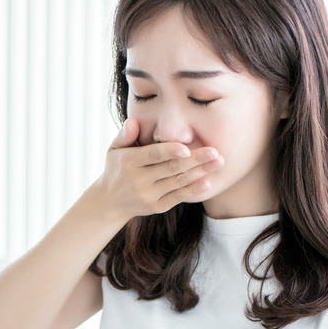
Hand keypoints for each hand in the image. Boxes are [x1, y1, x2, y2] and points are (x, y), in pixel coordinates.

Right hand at [92, 117, 223, 221]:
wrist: (109, 201)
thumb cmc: (116, 168)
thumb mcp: (113, 149)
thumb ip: (125, 135)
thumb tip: (133, 121)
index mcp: (129, 162)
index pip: (153, 155)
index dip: (169, 152)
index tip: (186, 148)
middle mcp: (139, 180)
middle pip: (171, 168)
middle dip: (195, 160)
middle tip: (215, 152)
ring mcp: (148, 195)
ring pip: (177, 182)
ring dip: (200, 173)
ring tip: (218, 163)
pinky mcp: (156, 207)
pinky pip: (177, 197)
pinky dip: (192, 191)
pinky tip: (207, 183)